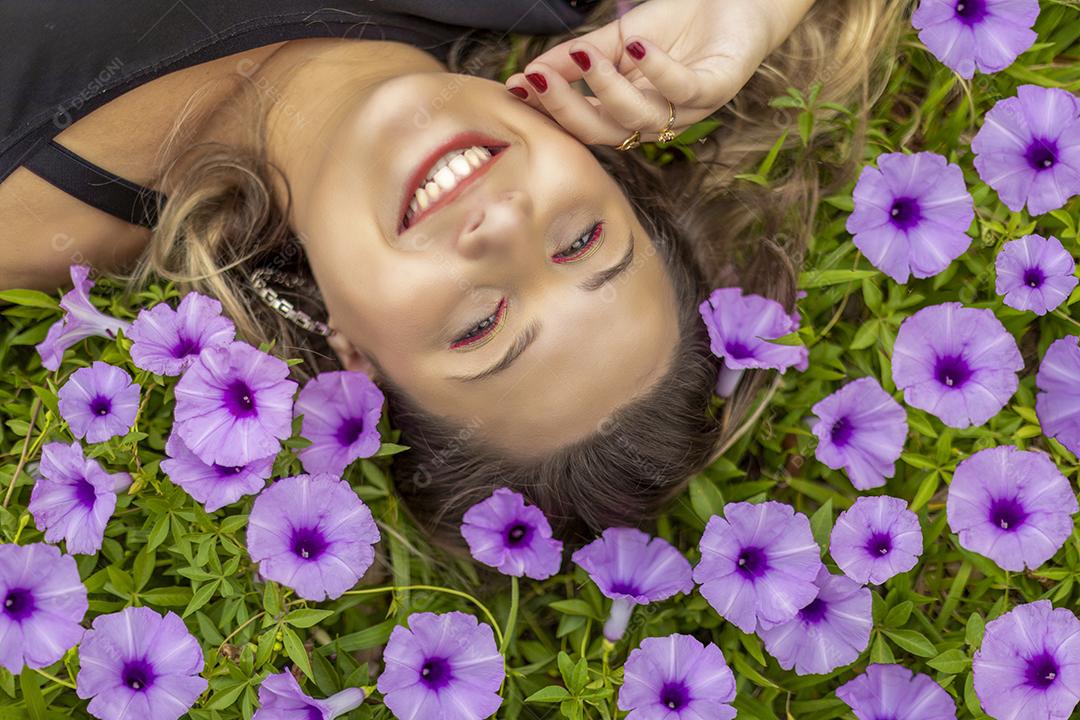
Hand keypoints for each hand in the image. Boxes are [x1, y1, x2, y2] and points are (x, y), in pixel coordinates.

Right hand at [504, 0, 814, 146]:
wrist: (736, 0)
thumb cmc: (679, 23)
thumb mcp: (620, 38)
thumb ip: (581, 57)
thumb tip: (531, 75)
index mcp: (629, 112)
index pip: (583, 122)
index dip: (549, 110)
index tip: (516, 88)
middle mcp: (656, 121)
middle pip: (604, 131)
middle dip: (566, 108)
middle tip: (537, 81)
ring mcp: (687, 111)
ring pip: (639, 117)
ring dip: (607, 89)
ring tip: (584, 57)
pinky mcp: (718, 89)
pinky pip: (683, 90)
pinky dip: (658, 71)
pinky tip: (638, 47)